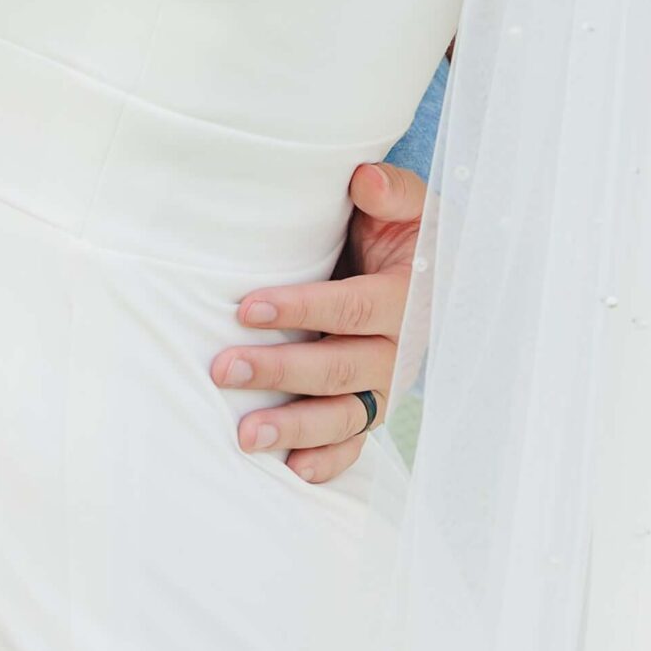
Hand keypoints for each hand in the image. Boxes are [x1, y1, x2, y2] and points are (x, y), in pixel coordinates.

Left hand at [211, 161, 426, 482]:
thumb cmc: (403, 230)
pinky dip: (327, 461)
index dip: (302, 309)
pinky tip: (291, 470)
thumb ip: (390, 191)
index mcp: (407, 296)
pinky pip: (355, 442)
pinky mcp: (374, 405)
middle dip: (280, 370)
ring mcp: (386, 384)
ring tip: (244, 436)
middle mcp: (400, 348)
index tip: (247, 308)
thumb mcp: (407, 204)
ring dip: (295, 428)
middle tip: (223, 369)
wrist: (427, 268)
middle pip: (339, 367)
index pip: (352, 308)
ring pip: (344, 414)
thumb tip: (364, 180)